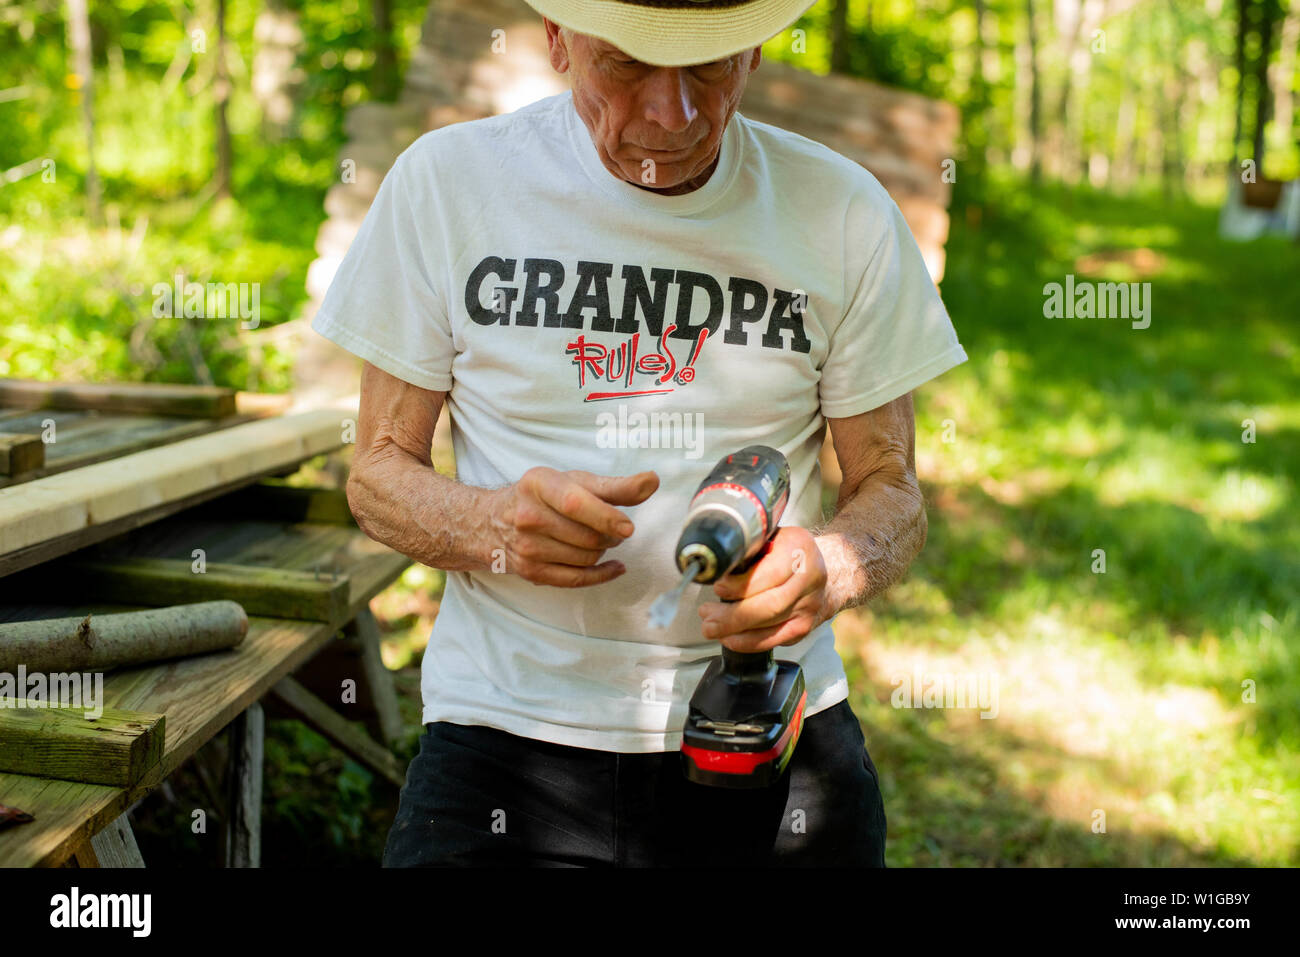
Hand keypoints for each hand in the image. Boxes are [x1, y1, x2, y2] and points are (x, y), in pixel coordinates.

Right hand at [488, 467, 658, 586]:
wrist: (492, 522)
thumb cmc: (543, 497)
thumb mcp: (574, 481)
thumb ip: (616, 485)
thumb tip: (652, 481)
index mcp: (539, 484)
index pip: (575, 503)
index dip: (606, 517)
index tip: (628, 527)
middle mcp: (528, 516)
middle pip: (587, 535)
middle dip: (611, 534)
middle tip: (614, 527)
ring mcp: (527, 547)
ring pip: (586, 557)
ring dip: (604, 550)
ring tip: (599, 538)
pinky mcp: (531, 572)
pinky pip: (577, 579)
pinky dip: (603, 574)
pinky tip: (614, 566)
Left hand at [696, 526, 833, 651]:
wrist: (825, 567)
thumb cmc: (787, 550)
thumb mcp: (771, 536)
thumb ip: (749, 549)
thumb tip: (715, 568)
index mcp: (799, 548)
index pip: (772, 573)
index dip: (742, 585)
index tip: (718, 587)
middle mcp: (810, 578)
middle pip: (770, 604)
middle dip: (733, 614)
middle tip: (707, 614)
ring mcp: (809, 606)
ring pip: (770, 625)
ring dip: (734, 629)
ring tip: (711, 625)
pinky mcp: (804, 627)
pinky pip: (773, 640)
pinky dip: (747, 642)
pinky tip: (729, 637)